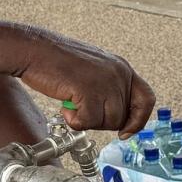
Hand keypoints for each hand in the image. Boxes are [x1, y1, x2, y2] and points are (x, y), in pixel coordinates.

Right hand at [1, 22, 154, 138]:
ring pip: (109, 122)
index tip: (126, 131)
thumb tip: (120, 118)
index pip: (147, 99)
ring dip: (88, 121)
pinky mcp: (89, 91)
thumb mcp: (96, 71)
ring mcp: (106, 83)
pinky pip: (89, 122)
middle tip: (84, 112)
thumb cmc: (58, 61)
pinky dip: (75, 121)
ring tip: (72, 106)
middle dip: (103, 122)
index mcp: (123, 69)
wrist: (33, 49)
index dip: (139, 119)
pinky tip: (66, 108)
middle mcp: (119, 75)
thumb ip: (111, 89)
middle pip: (124, 117)